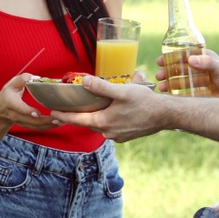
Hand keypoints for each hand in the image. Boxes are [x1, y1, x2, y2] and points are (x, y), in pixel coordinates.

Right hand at [0, 75, 56, 131]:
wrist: (0, 109)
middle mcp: (16, 115)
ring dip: (49, 125)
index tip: (37, 113)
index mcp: (11, 103)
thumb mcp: (12, 84)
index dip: (27, 112)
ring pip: (36, 126)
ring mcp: (21, 122)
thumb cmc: (8, 94)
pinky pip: (38, 128)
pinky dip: (49, 126)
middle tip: (58, 118)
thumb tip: (36, 78)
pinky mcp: (27, 125)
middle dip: (45, 121)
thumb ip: (22, 79)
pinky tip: (58, 123)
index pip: (19, 109)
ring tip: (62, 121)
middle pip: (31, 121)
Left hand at [51, 74, 169, 141]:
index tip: (52, 112)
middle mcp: (108, 132)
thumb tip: (84, 81)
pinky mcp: (126, 135)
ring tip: (85, 109)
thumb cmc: (144, 102)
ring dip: (92, 117)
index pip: (77, 119)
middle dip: (76, 116)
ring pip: (99, 125)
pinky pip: (110, 127)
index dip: (63, 115)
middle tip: (64, 109)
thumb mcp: (121, 91)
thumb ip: (101, 87)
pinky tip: (106, 112)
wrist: (166, 115)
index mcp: (104, 122)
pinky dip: (105, 120)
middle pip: (87, 123)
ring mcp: (118, 136)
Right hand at [155, 48, 218, 96]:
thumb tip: (190, 60)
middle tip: (158, 77)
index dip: (170, 58)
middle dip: (166, 72)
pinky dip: (175, 94)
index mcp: (202, 59)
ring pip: (179, 81)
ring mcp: (198, 82)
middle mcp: (198, 70)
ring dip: (168, 83)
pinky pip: (184, 93)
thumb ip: (207, 62)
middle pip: (178, 69)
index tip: (160, 61)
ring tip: (161, 88)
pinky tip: (168, 96)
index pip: (182, 56)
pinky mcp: (198, 94)